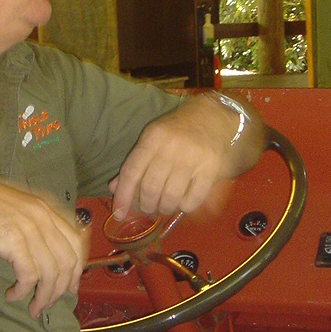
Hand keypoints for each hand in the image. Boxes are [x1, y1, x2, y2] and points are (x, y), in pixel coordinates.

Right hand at [0, 167, 88, 316]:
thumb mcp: (15, 212)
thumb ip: (34, 229)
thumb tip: (41, 257)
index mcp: (47, 209)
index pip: (77, 242)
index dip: (77, 268)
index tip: (70, 286)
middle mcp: (44, 217)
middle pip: (69, 260)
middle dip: (62, 287)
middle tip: (49, 302)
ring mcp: (31, 229)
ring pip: (52, 272)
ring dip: (44, 296)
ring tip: (33, 308)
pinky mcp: (15, 241)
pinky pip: (30, 275)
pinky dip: (23, 291)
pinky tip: (12, 294)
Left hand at [110, 94, 264, 218]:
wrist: (215, 117)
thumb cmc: (179, 130)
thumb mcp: (153, 139)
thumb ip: (134, 163)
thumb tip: (115, 189)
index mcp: (153, 137)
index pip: (132, 171)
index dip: (123, 196)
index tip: (119, 214)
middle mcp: (171, 147)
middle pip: (150, 187)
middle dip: (146, 205)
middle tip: (148, 208)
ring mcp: (193, 158)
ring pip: (170, 196)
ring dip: (164, 208)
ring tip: (164, 206)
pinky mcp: (211, 169)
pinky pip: (193, 199)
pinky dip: (184, 207)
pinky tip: (182, 202)